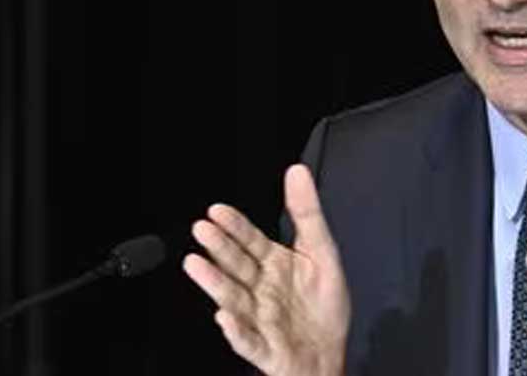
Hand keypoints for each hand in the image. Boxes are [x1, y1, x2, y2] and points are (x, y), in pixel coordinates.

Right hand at [183, 164, 349, 375]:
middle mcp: (261, 289)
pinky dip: (235, 331)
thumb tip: (297, 172)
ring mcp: (259, 319)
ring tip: (197, 265)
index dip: (235, 226)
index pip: (250, 240)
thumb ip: (307, 213)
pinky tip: (225, 318)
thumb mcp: (323, 252)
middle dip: (219, 248)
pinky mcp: (264, 348)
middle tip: (202, 229)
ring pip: (234, 299)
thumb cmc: (323, 306)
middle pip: (237, 266)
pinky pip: (248, 341)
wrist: (329, 355)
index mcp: (273, 264)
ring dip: (215, 283)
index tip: (217, 210)